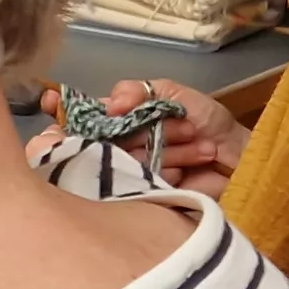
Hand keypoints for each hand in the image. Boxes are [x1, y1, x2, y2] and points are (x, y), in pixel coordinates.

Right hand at [25, 78, 246, 197]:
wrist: (237, 158)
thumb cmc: (207, 123)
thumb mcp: (174, 93)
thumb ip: (138, 91)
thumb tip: (109, 104)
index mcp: (117, 118)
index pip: (76, 115)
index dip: (59, 111)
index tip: (51, 105)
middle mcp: (113, 145)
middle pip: (92, 139)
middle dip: (134, 130)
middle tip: (169, 128)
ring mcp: (124, 173)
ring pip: (118, 159)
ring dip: (162, 145)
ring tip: (195, 139)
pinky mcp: (138, 197)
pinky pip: (135, 182)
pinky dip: (165, 169)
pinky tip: (187, 167)